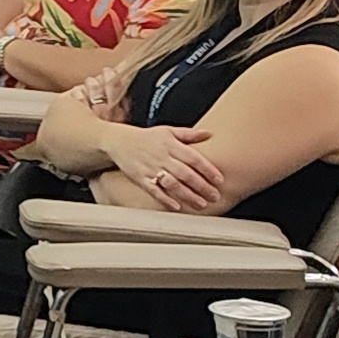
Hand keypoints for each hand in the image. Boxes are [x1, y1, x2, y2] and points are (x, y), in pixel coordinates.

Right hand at [104, 120, 225, 210]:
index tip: (219, 180)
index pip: (193, 157)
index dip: (207, 169)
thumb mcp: (167, 131)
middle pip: (185, 173)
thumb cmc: (146, 138)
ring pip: (172, 183)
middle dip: (201, 186)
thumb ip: (188, 134)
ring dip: (187, 195)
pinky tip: (177, 206)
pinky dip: (165, 199)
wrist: (118, 141)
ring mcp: (150, 168)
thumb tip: (209, 133)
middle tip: (215, 196)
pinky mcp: (140, 178)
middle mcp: (161, 156)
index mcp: (170, 144)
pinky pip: (154, 190)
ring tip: (201, 204)